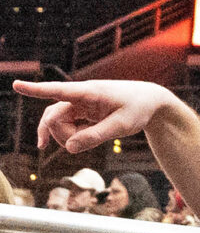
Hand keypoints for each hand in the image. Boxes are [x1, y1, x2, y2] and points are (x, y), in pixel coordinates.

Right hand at [12, 79, 175, 153]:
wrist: (151, 101)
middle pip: (53, 118)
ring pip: (57, 123)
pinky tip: (86, 138)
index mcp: (90, 92)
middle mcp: (81, 95)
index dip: (36, 90)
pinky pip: (66, 126)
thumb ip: (96, 137)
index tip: (16, 84)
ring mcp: (80, 103)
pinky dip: (72, 136)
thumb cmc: (138, 109)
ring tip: (91, 139)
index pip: (58, 91)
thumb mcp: (122, 126)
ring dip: (67, 137)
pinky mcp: (82, 110)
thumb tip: (69, 148)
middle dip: (60, 136)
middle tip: (80, 146)